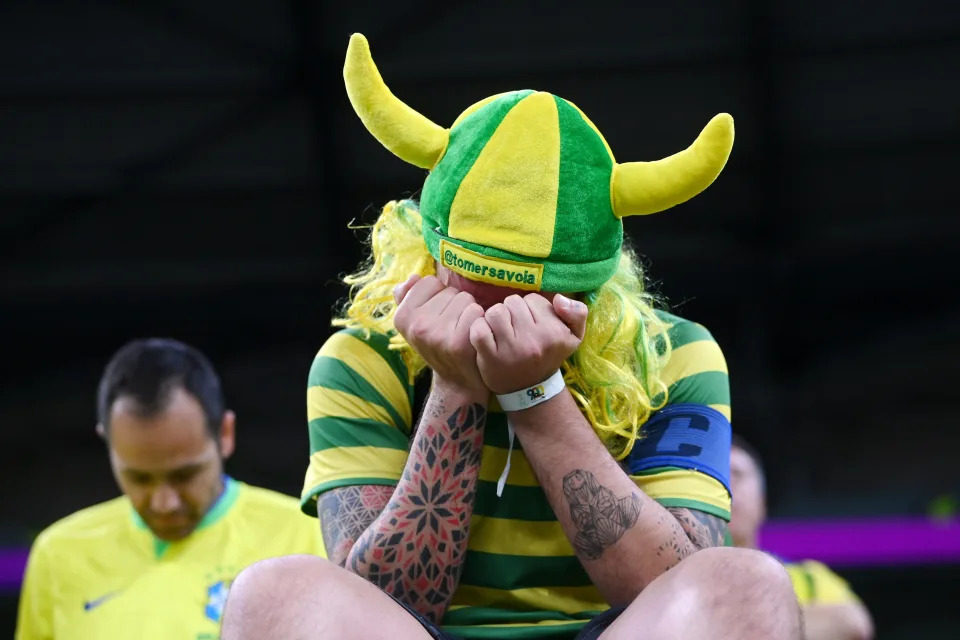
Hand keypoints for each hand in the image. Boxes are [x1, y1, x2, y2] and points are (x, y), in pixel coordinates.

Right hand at [393, 274, 486, 391]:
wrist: (457, 382)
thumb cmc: (439, 344)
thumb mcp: (415, 323)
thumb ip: (408, 297)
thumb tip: (413, 277)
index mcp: (402, 317)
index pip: (428, 282)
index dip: (438, 295)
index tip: (438, 315)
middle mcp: (417, 326)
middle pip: (449, 290)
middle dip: (455, 304)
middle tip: (452, 327)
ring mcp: (437, 335)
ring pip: (465, 299)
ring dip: (469, 312)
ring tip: (463, 331)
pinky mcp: (458, 343)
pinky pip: (476, 311)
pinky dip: (480, 320)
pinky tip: (474, 336)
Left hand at [468, 293, 587, 394]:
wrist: (532, 390)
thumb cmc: (550, 355)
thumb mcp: (574, 336)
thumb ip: (577, 313)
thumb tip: (559, 298)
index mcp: (555, 333)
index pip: (533, 299)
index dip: (530, 308)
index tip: (531, 322)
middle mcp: (534, 341)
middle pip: (512, 303)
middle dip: (512, 311)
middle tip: (515, 327)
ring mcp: (511, 350)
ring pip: (495, 312)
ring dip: (495, 318)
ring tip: (501, 330)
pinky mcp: (490, 358)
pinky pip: (479, 329)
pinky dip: (480, 328)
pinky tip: (487, 337)